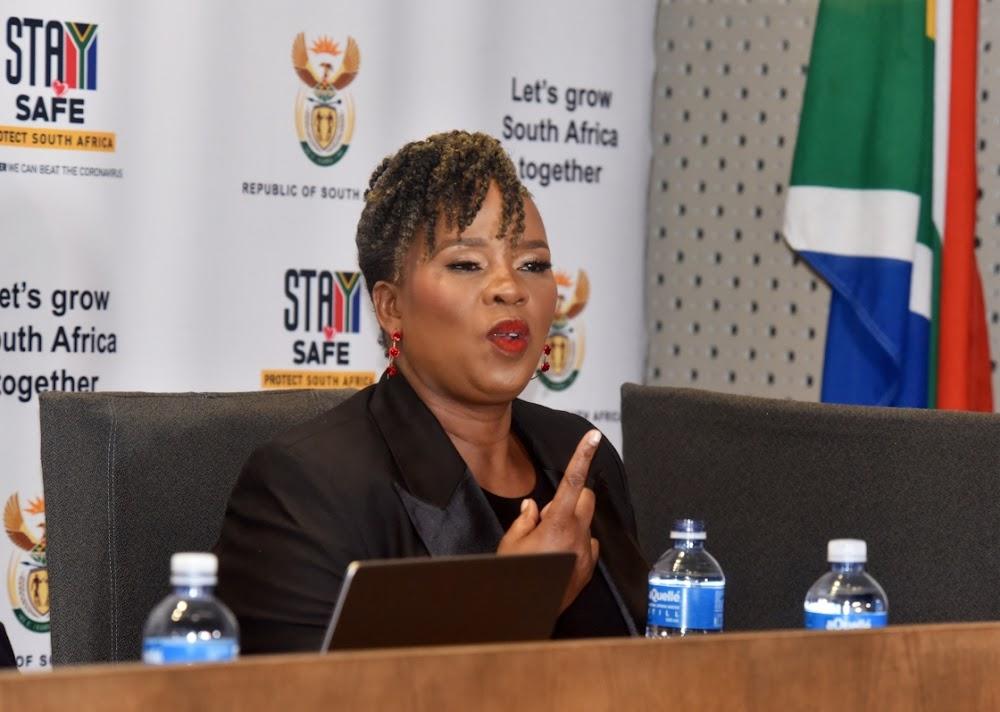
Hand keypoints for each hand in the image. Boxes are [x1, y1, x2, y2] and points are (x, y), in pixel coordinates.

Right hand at [497, 429, 601, 611]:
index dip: (583, 455)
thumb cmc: (515, 576)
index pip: (572, 480)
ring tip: (549, 541)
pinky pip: (588, 543)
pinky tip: (558, 554)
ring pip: (586, 521)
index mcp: (557, 522)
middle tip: (546, 515)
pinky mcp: (589, 567)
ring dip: (572, 522)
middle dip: (571, 497)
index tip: (593, 436)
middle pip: (585, 498)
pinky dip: (576, 541)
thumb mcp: (511, 542)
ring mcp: (586, 552)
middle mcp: (577, 534)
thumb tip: (533, 506)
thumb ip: (525, 518)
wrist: (526, 611)